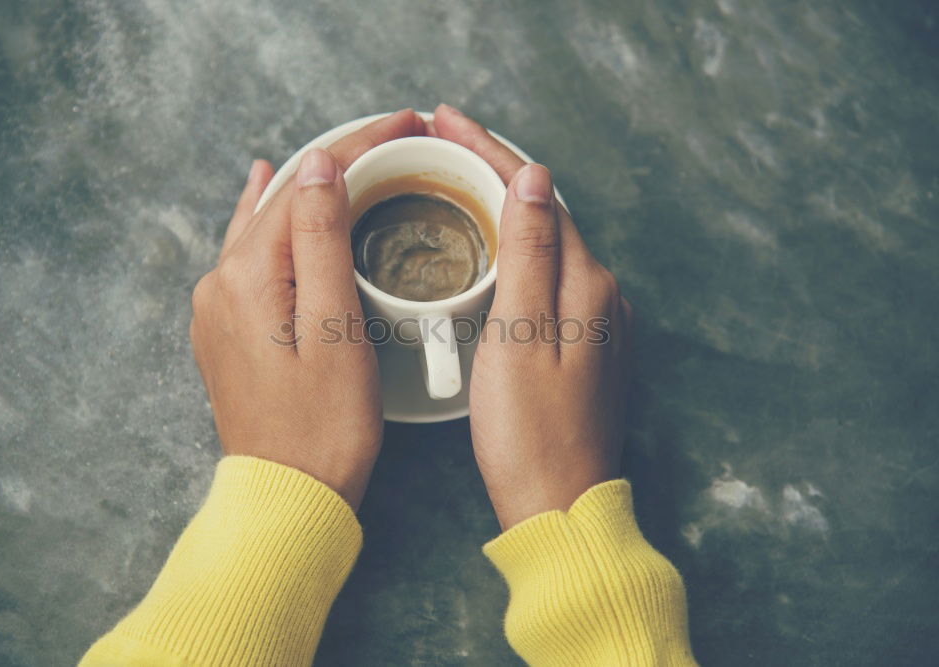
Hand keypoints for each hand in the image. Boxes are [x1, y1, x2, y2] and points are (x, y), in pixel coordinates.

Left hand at [190, 110, 425, 508]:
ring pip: (266, 222)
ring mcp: (218, 307)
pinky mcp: (227, 329)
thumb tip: (318, 163)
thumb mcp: (335, 327)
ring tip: (352, 154)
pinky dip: (275, 219)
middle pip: (282, 197)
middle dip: (340, 160)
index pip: (306, 183)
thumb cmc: (324, 426)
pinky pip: (252, 254)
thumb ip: (321, 240)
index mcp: (247, 276)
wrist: (289, 497)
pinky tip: (269, 190)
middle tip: (397, 135)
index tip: (408, 123)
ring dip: (310, 188)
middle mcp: (220, 282)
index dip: (360, 145)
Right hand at [431, 104, 632, 529]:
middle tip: (442, 142)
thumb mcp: (520, 336)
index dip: (489, 152)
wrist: (559, 505)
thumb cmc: (530, 432)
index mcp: (586, 284)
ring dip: (504, 207)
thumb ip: (530, 254)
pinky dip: (516, 249)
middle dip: (494, 170)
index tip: (445, 120)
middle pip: (545, 212)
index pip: (537, 195)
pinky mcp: (582, 346)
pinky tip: (488, 249)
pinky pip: (547, 276)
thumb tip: (534, 177)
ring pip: (546, 243)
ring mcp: (595, 321)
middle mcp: (601, 294)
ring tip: (456, 181)